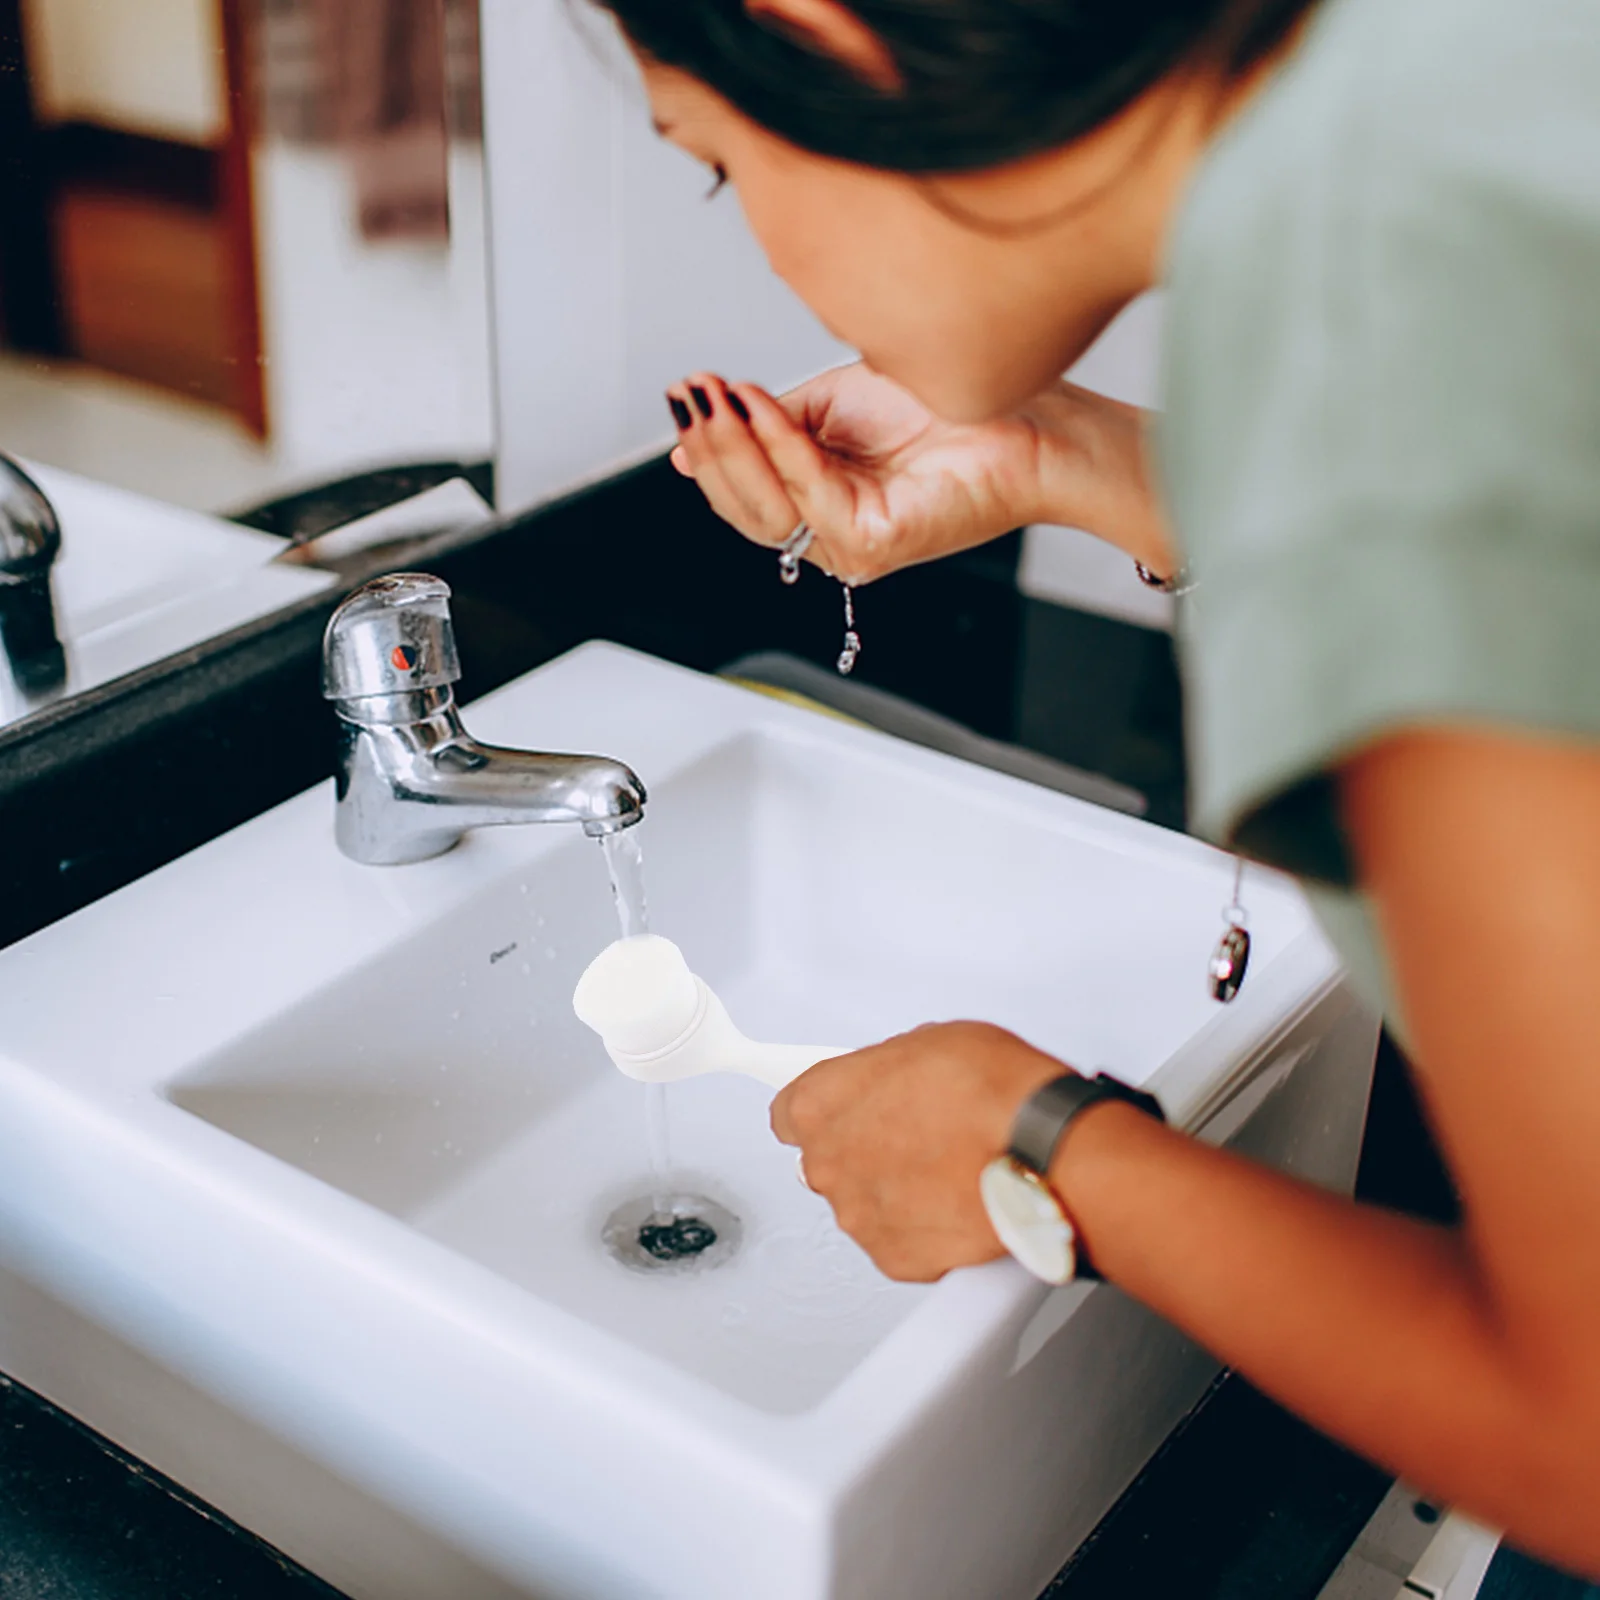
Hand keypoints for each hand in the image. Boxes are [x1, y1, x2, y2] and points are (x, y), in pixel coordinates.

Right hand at [666, 363, 1174, 584]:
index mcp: (819, 505)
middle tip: (691, 394)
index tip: (685, 395)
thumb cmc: (949, 410)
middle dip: (710, 447)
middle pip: (743, 508)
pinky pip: (810, 494)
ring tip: (716, 396)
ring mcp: (852, 546)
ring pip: (766, 509)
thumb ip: (770, 424)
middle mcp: (831, 535)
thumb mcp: (833, 405)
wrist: (1030, 422)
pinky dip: (780, 445)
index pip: (741, 493)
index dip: (707, 446)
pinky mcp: (877, 543)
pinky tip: (761, 405)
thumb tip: (696, 437)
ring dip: (733, 446)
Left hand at [769, 1021, 1071, 1281]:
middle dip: (864, 1149)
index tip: (841, 1107)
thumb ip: (889, 1070)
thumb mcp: (930, 1041)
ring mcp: (860, 1216)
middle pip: (828, 1159)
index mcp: (822, 1103)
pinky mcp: (896, 1258)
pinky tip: (957, 1202)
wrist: (1041, 1152)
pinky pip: (898, 1241)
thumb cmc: (992, 1091)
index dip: (824, 1108)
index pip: (789, 1111)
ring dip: (894, 1190)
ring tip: (948, 1169)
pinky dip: (923, 1228)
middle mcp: (829, 1163)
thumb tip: (898, 1080)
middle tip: (915, 1135)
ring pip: (864, 1202)